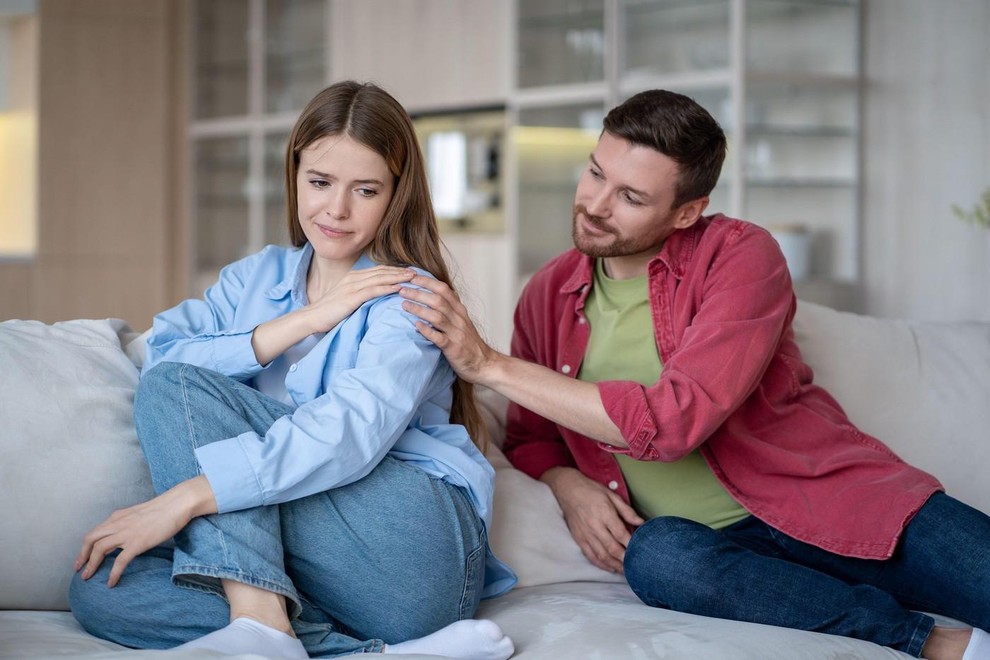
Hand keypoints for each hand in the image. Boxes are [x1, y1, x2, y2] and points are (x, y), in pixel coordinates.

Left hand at [74, 476, 215, 586]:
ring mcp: (126, 534)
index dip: (85, 546)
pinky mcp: (137, 543)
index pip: (95, 532)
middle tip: (79, 568)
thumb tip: (125, 533)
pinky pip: (119, 561)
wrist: (176, 505)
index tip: (83, 557)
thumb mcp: (138, 513)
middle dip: (82, 556)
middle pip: (91, 540)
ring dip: (91, 565)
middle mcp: (117, 524)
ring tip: (88, 577)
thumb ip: (128, 522)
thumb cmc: (163, 508)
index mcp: (117, 517)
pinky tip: (111, 583)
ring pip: (99, 550)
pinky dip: (113, 574)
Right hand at [306, 266, 415, 333]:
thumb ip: (360, 295)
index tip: (409, 272)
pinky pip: (373, 290)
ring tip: (412, 278)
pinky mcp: (351, 297)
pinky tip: (399, 288)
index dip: (395, 270)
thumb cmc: (329, 312)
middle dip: (400, 271)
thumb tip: (374, 298)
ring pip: (380, 278)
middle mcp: (354, 278)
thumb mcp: (347, 299)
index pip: (378, 270)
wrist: (311, 317)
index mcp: (353, 277)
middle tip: (417, 272)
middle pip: (382, 272)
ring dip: (398, 277)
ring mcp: (352, 286)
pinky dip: (387, 288)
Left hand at [398, 275, 497, 383]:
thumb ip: (451, 308)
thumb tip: (435, 294)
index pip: (444, 290)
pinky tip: (416, 326)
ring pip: (437, 316)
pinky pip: (439, 337)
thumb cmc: (469, 343)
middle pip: (437, 300)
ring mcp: (456, 333)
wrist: (484, 363)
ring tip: (404, 305)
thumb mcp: (463, 321)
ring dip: (419, 309)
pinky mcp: (453, 348)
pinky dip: (427, 330)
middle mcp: (459, 319)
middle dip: (418, 293)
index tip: (412, 277)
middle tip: (402, 290)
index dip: (427, 282)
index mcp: (460, 310)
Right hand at [541, 467, 643, 572]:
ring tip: (625, 571)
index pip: (620, 533)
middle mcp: (594, 526)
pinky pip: (590, 555)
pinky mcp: (578, 539)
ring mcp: (585, 534)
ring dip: (614, 565)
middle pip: (612, 548)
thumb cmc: (591, 490)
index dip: (631, 544)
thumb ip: (627, 511)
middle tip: (636, 566)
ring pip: (601, 555)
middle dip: (625, 559)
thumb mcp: (611, 495)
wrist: (567, 489)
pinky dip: (601, 564)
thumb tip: (641, 523)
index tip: (641, 551)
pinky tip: (610, 568)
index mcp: (604, 513)